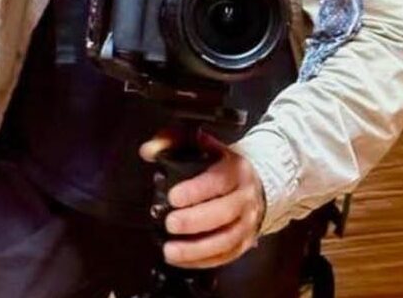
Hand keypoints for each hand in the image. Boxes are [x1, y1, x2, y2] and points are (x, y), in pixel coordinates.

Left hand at [140, 130, 265, 268]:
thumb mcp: (200, 143)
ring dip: (197, 249)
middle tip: (170, 223)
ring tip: (170, 250)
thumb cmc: (221, 163)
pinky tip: (181, 259)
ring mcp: (247, 221)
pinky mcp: (244, 242)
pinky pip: (225, 256)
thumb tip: (149, 150)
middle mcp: (245, 196)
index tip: (174, 196)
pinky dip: (202, 261)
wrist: (254, 181)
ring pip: (226, 240)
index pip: (218, 180)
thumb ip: (172, 141)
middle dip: (194, 221)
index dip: (196, 190)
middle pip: (224, 213)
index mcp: (235, 169)